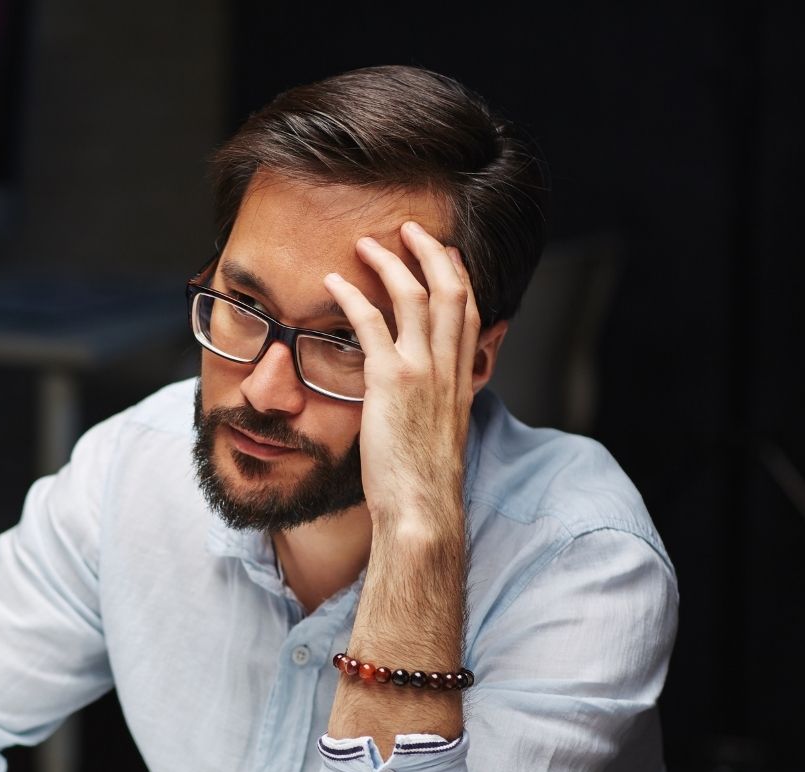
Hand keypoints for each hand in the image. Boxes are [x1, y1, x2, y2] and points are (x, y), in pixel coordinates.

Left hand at [322, 222, 481, 531]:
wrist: (422, 511)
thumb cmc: (424, 488)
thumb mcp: (438, 440)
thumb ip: (432, 411)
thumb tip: (417, 406)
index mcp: (462, 381)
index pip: (470, 314)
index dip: (458, 277)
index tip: (444, 255)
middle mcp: (449, 369)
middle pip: (452, 290)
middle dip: (432, 252)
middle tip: (410, 229)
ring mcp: (423, 372)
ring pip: (415, 296)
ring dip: (391, 262)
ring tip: (367, 244)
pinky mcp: (391, 381)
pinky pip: (372, 324)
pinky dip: (352, 296)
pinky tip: (334, 281)